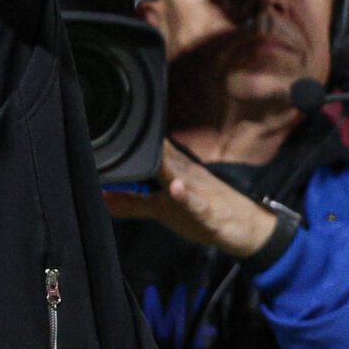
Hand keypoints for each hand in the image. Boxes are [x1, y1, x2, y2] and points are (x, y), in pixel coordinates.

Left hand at [105, 142, 277, 257]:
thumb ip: (133, 203)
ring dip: (160, 165)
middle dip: (140, 148)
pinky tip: (177, 187)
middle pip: (159, 157)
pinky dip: (185, 195)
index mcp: (172, 170)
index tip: (108, 122)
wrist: (245, 225)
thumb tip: (102, 197)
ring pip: (175, 175)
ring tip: (144, 154)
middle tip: (117, 130)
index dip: (129, 139)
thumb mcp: (162, 210)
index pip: (148, 150)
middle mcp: (183, 174)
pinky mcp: (206, 210)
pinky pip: (195, 202)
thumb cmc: (203, 213)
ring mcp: (196, 191)